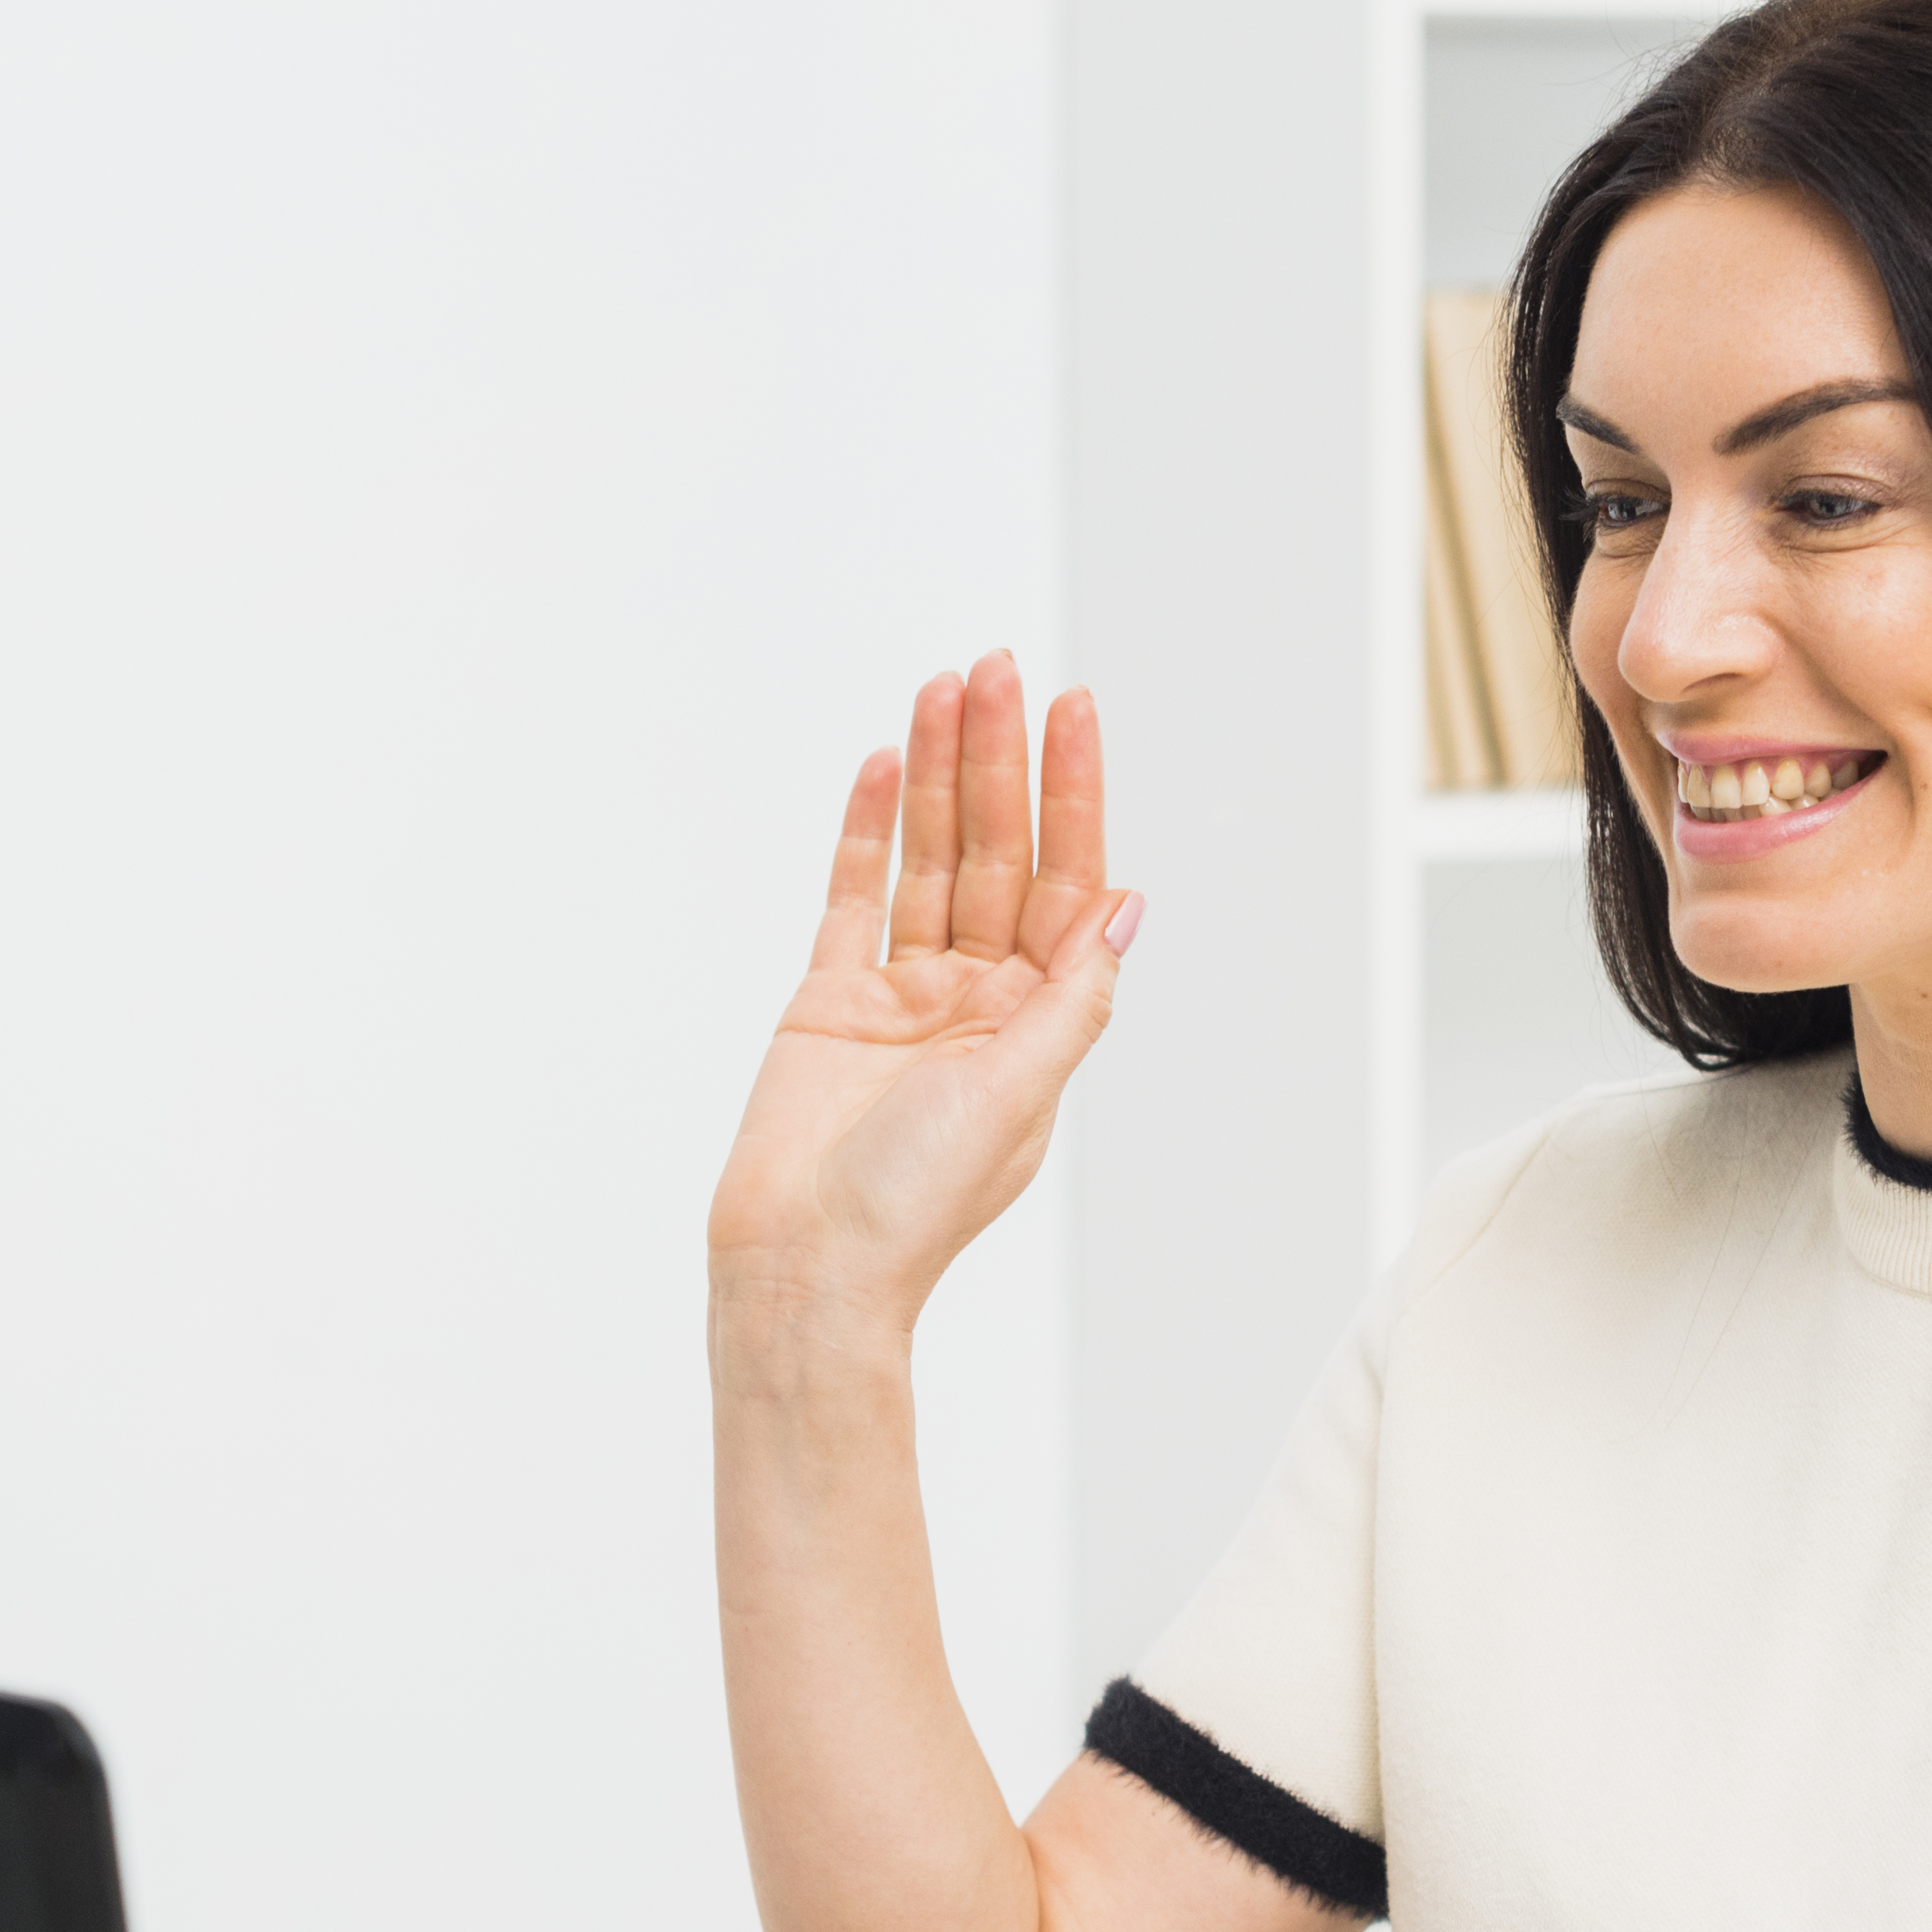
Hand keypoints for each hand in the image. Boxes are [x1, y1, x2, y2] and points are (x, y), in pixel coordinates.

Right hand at [707, 651, 1135, 1333]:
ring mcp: (901, 996)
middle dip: (1000, 761)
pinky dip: (868, 830)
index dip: (1074, 794)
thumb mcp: (1017, 1095)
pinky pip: (853, 897)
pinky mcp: (829, 1001)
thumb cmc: (916, 1203)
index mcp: (1034, 1024)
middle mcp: (975, 1000)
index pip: (1067, 882)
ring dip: (938, 775)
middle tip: (999, 669)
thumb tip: (1128, 908)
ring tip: (942, 688)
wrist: (804, 1262)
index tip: (1073, 711)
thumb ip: (1070, 1000)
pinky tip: (886, 763)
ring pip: (928, 860)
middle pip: (998, 854)